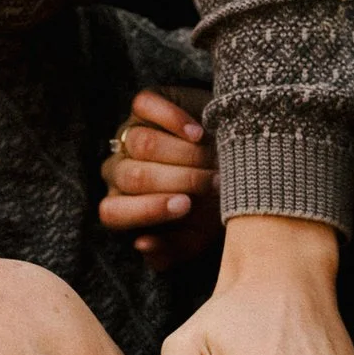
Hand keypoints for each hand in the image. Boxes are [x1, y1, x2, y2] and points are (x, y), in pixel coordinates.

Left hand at [98, 86, 221, 260]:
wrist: (240, 160)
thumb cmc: (214, 202)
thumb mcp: (200, 233)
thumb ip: (173, 249)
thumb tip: (142, 245)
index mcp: (124, 205)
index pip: (113, 212)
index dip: (148, 210)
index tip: (187, 206)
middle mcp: (120, 169)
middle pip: (133, 175)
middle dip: (178, 180)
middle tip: (214, 182)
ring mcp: (129, 134)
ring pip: (140, 143)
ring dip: (183, 154)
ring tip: (213, 159)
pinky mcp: (143, 105)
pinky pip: (145, 106)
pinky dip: (173, 120)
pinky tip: (198, 133)